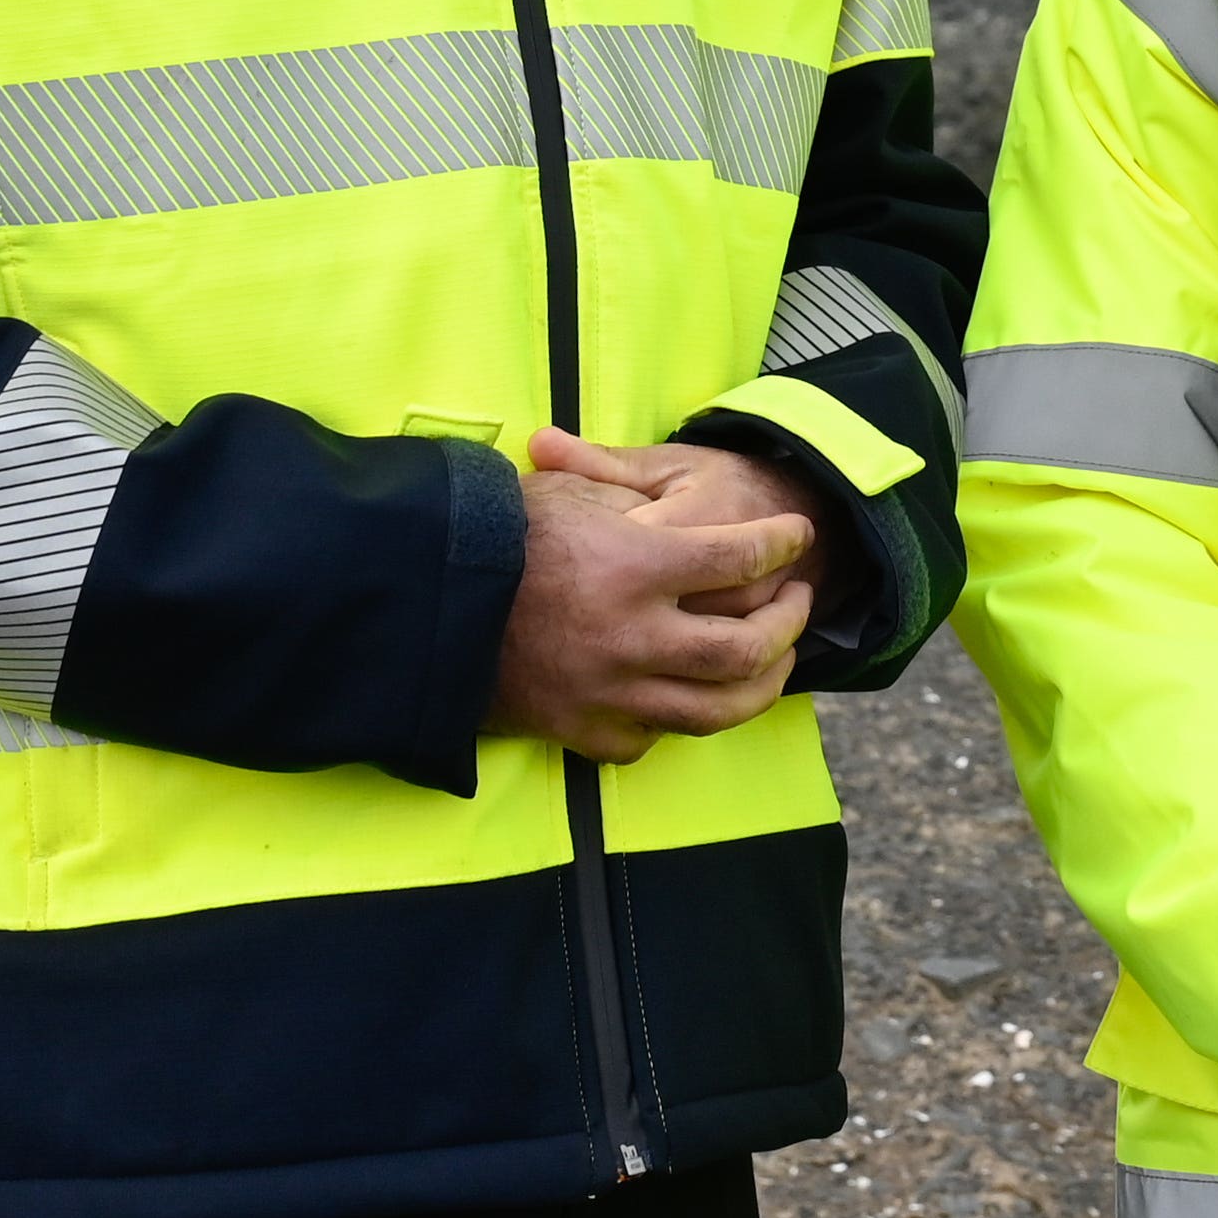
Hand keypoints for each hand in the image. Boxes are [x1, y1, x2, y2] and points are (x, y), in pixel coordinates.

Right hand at [484, 429, 810, 761]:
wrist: (419, 606)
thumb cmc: (492, 536)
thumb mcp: (561, 490)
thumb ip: (625, 484)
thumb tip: (674, 479)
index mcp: (633, 566)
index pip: (740, 558)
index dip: (780, 544)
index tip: (796, 535)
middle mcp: (632, 637)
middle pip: (747, 648)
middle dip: (789, 624)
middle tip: (799, 601)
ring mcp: (609, 694)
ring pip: (717, 710)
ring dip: (761, 684)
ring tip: (775, 659)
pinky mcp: (582, 733)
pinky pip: (653, 738)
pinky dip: (678, 717)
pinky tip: (689, 692)